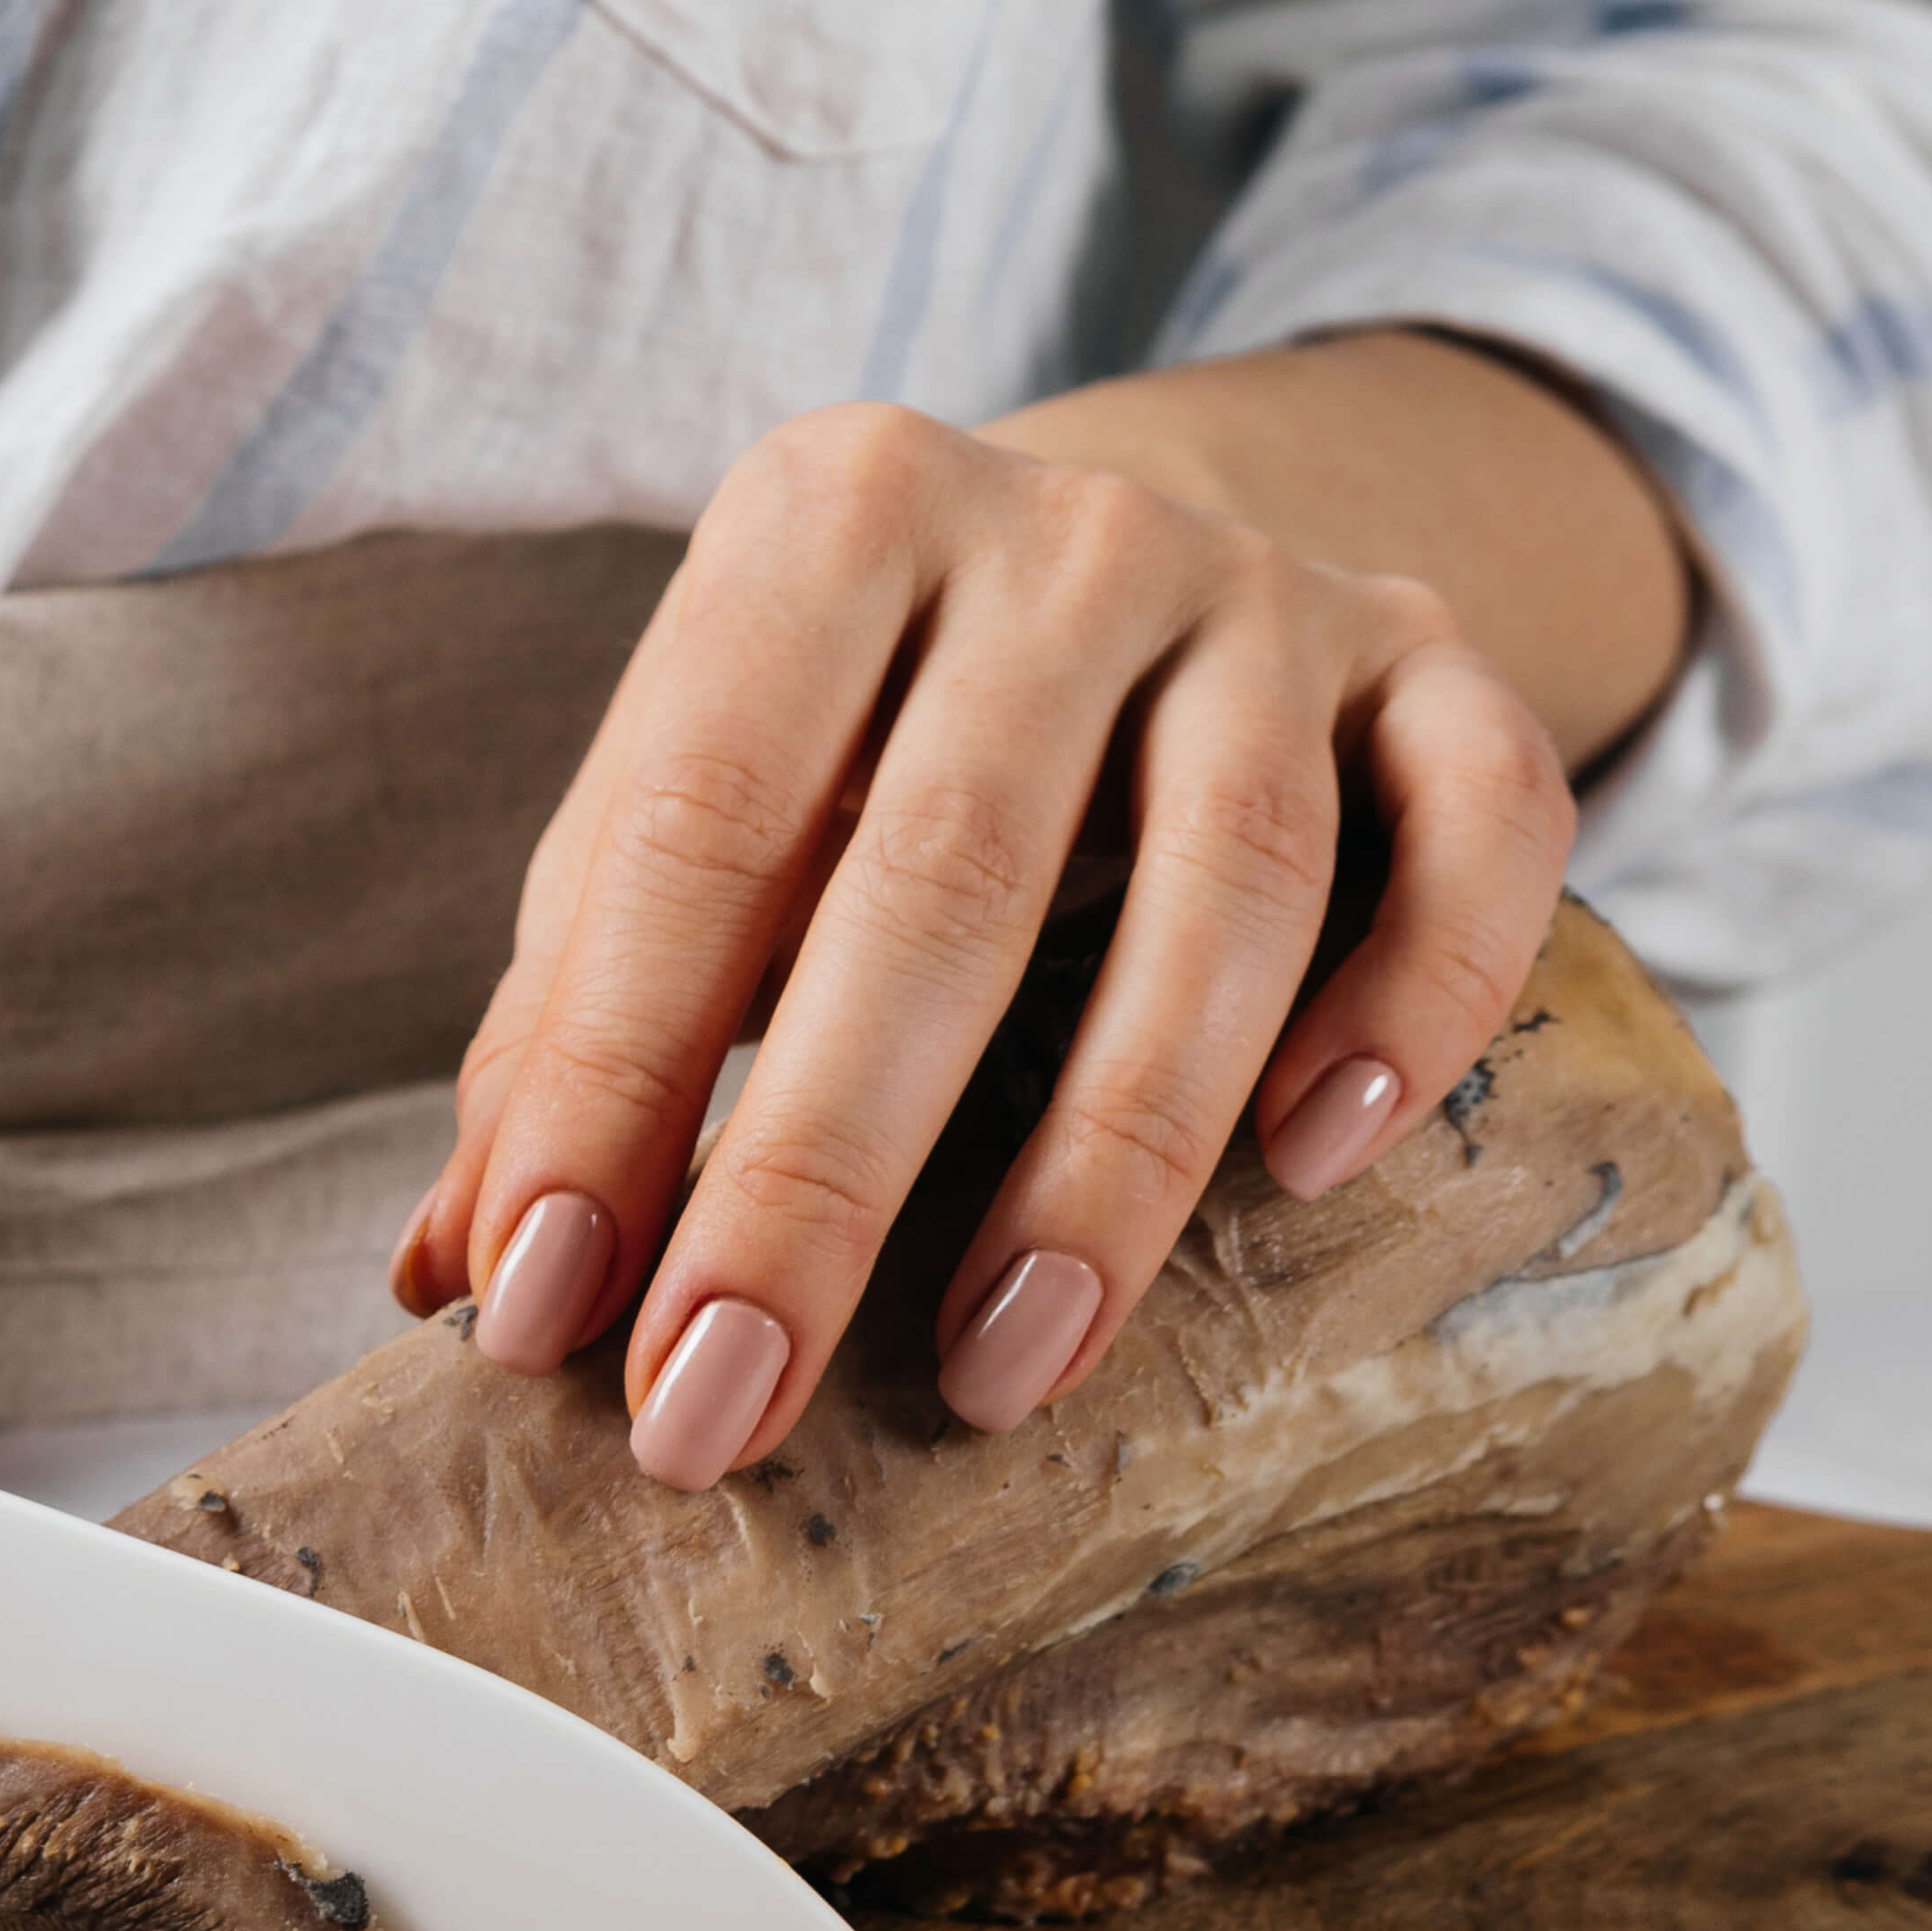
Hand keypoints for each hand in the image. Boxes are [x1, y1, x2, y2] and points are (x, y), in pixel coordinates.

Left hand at [399, 354, 1640, 1489]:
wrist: (1137, 535)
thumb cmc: (860, 729)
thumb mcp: (695, 818)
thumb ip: (572, 1022)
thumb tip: (449, 1275)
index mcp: (825, 522)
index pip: (697, 821)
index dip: (610, 1078)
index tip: (543, 1311)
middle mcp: (1058, 530)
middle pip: (943, 874)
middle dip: (816, 1175)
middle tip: (720, 1408)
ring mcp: (1272, 594)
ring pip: (1229, 879)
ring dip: (1110, 1155)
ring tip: (997, 1371)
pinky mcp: (1444, 669)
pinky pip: (1483, 827)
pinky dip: (1417, 998)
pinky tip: (1321, 1161)